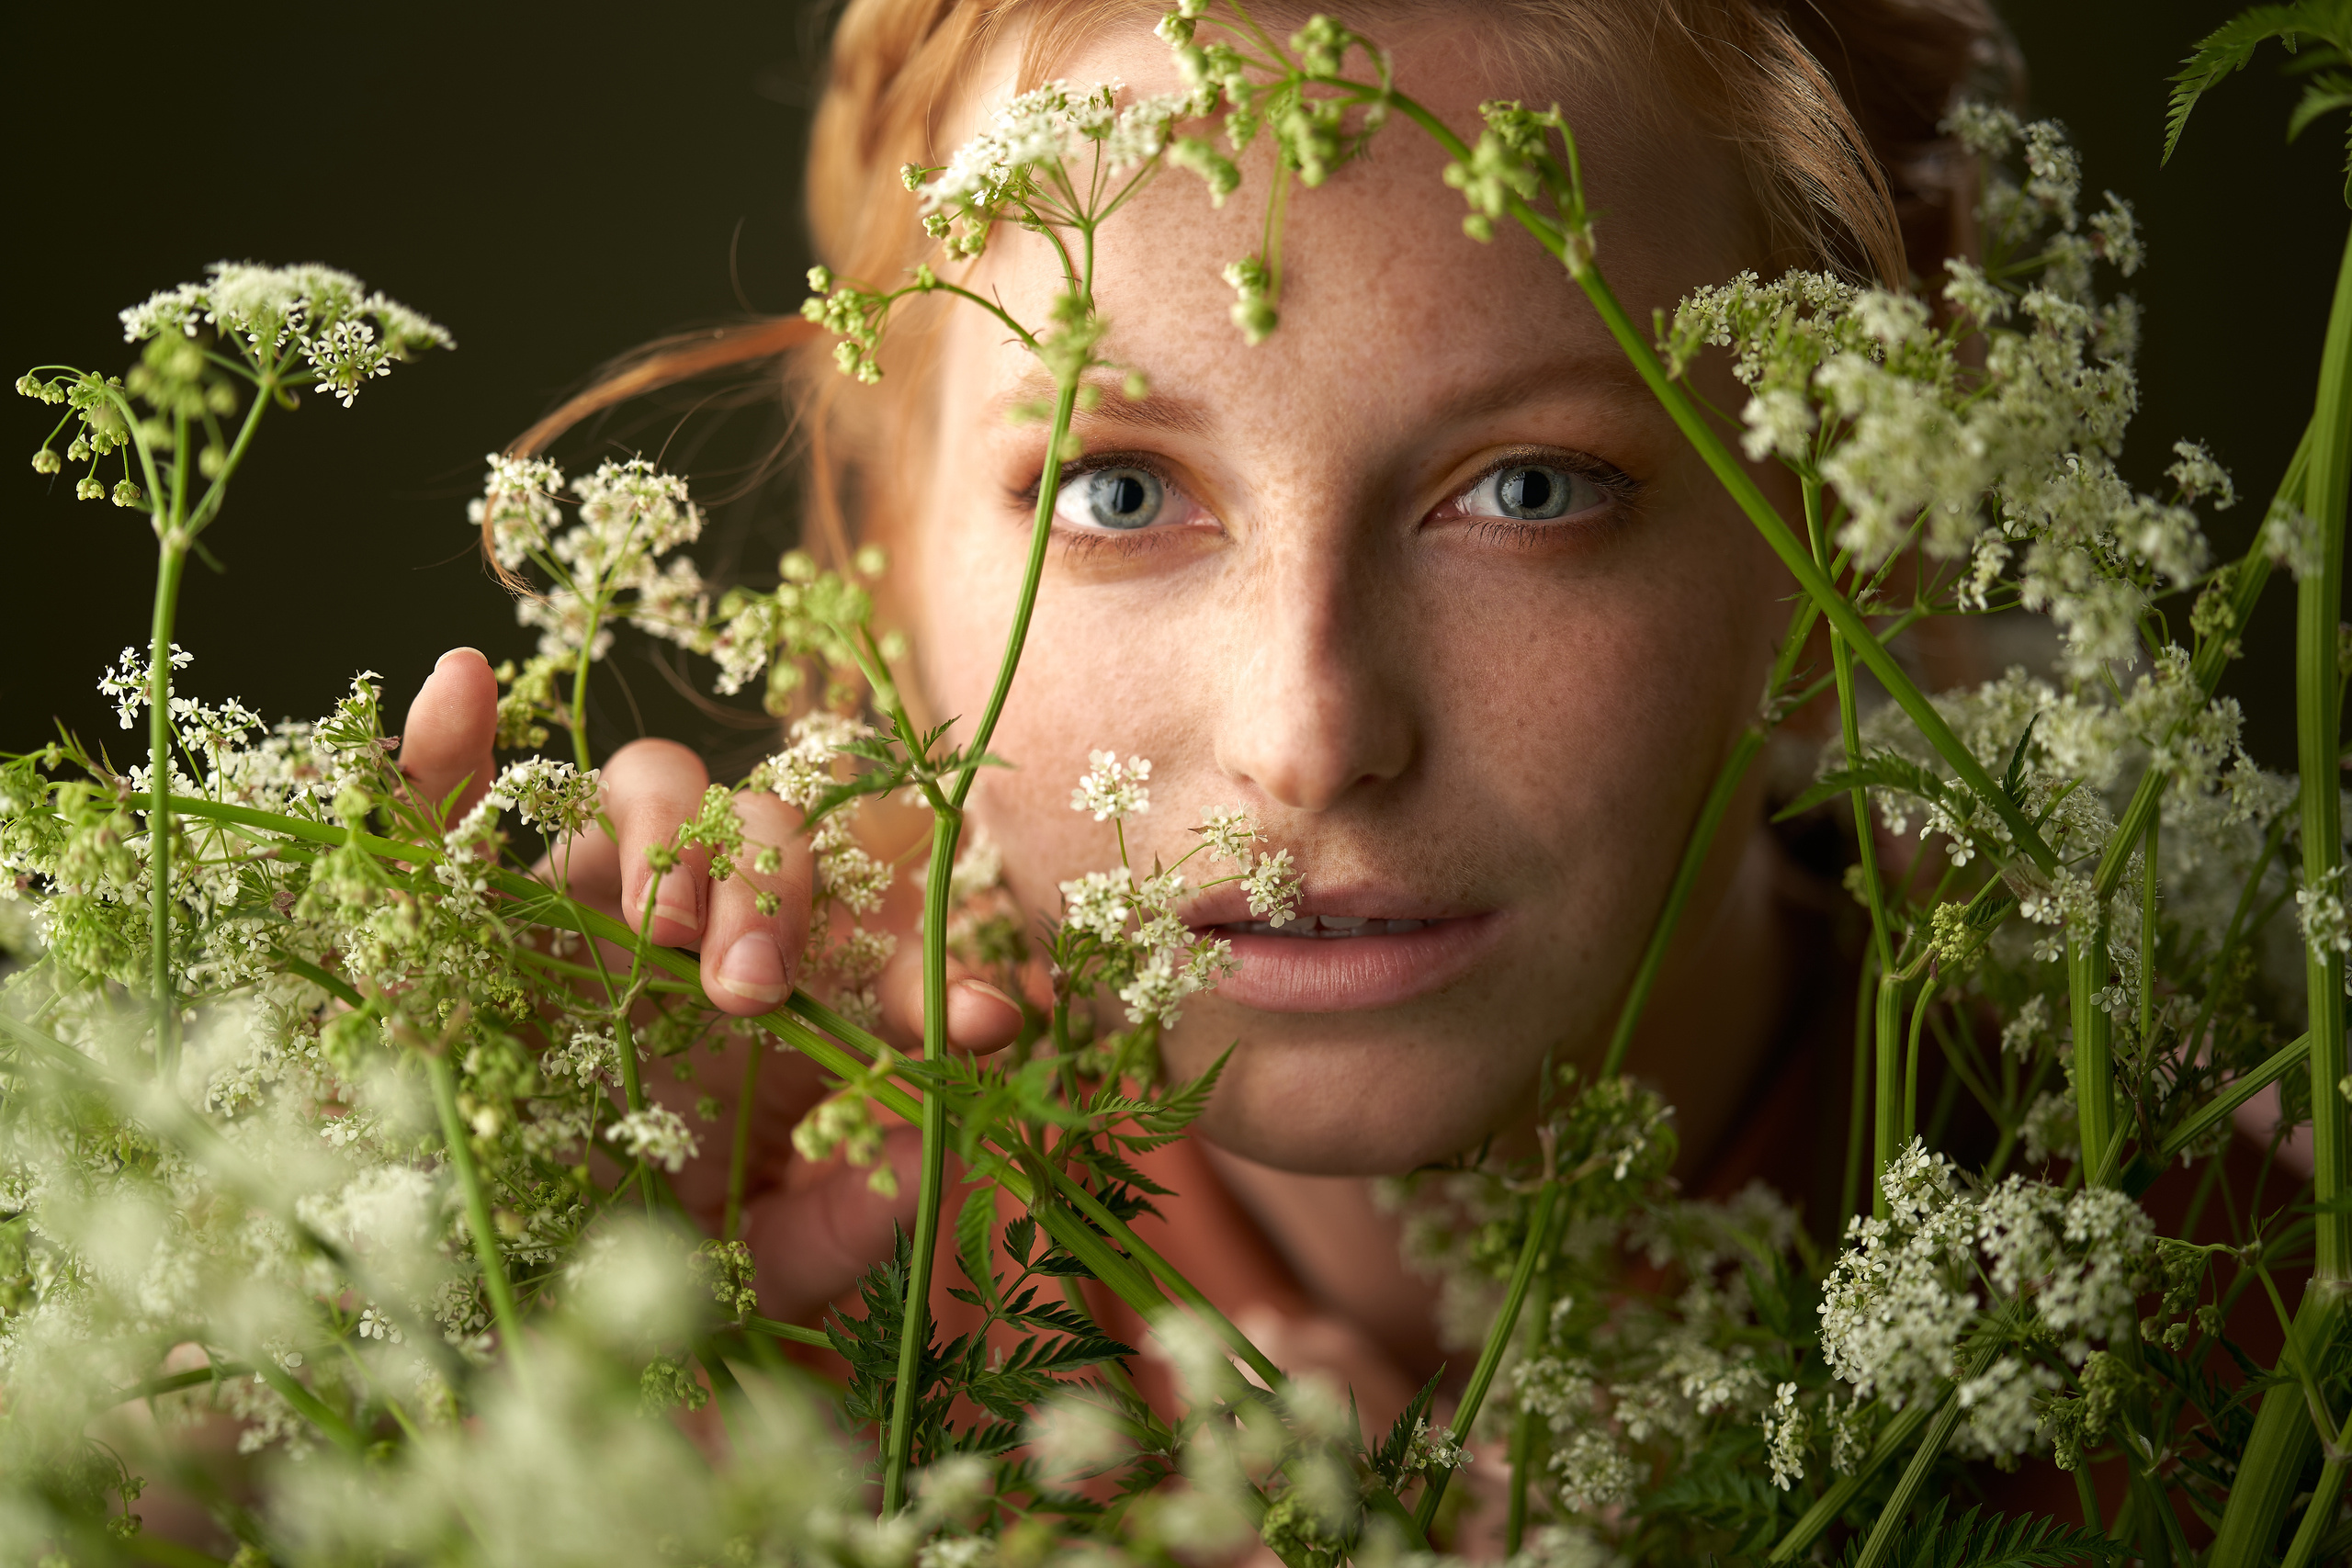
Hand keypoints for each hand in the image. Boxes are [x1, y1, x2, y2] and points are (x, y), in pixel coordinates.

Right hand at [396, 647, 1025, 1320]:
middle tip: (750, 991)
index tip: (978, 1020)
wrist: (512, 1294)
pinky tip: (458, 684)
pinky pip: (451, 801)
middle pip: (771, 833)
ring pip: (652, 786)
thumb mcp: (771, 1261)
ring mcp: (589, 902)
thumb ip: (855, 1216)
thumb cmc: (660, 1260)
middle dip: (776, 892)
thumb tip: (943, 1143)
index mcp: (794, 1000)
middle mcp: (704, 927)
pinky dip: (450, 743)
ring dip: (670, 834)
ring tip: (659, 929)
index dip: (936, 973)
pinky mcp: (470, 907)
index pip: (885, 945)